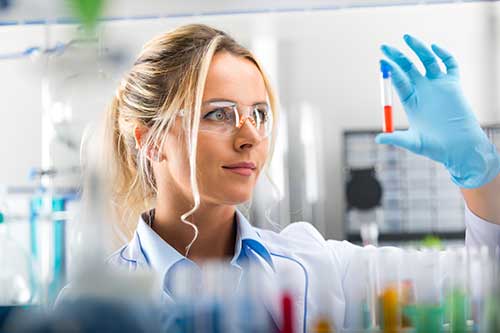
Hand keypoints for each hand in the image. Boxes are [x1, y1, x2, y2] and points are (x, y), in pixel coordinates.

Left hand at [376, 34, 499, 188]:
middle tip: (384, 47)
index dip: (390, 71)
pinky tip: (434, 48)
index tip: (382, 61)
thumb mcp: (413, 142)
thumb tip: (378, 139)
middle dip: (397, 57)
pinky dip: (443, 55)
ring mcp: (438, 86)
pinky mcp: (454, 85)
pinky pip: (450, 65)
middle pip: (408, 68)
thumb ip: (396, 138)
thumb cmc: (435, 147)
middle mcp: (423, 91)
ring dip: (418, 49)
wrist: (459, 148)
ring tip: (406, 38)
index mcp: (411, 101)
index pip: (398, 80)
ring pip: (427, 61)